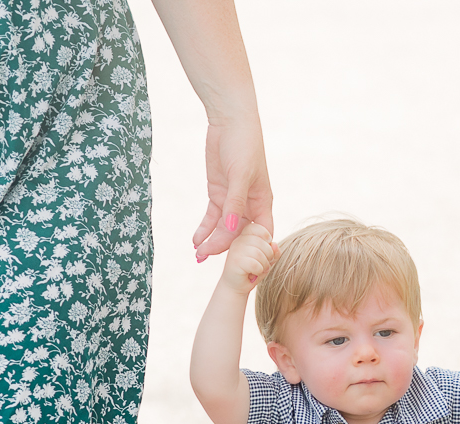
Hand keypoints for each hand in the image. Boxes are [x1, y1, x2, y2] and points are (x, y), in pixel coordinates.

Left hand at [194, 116, 273, 262]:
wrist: (230, 122)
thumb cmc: (243, 145)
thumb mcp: (240, 174)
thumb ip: (235, 203)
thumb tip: (231, 229)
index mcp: (262, 203)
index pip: (261, 235)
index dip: (254, 251)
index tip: (242, 265)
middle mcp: (249, 206)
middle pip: (238, 235)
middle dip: (224, 249)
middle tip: (205, 258)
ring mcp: (232, 201)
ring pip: (223, 229)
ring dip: (212, 241)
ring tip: (198, 255)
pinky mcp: (219, 194)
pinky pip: (212, 218)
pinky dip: (204, 229)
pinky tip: (196, 240)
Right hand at [220, 223, 274, 294]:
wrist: (236, 287)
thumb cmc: (253, 271)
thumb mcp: (267, 259)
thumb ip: (274, 251)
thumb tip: (274, 244)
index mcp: (244, 236)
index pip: (257, 227)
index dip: (266, 236)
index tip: (267, 247)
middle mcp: (238, 241)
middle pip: (261, 241)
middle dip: (269, 254)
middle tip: (264, 263)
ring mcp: (235, 251)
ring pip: (258, 253)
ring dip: (264, 264)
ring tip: (260, 269)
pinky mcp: (235, 262)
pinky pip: (254, 264)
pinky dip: (259, 270)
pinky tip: (254, 273)